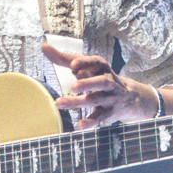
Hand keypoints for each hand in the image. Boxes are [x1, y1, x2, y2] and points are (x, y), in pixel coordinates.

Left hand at [42, 43, 157, 128]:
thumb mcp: (85, 66)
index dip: (85, 63)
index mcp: (102, 68)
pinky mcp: (108, 113)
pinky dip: (90, 122)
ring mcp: (110, 98)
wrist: (129, 98)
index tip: (72, 64)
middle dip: (88, 83)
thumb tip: (44, 47)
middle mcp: (108, 82)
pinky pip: (99, 118)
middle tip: (73, 86)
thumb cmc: (98, 78)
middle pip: (101, 82)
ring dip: (78, 102)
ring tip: (60, 102)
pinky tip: (78, 125)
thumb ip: (64, 58)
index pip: (97, 63)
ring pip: (96, 100)